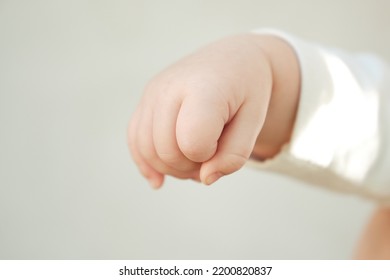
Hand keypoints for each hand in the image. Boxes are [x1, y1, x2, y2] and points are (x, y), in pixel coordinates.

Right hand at [128, 34, 299, 187]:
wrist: (233, 59)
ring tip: (195, 161)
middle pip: (166, 151)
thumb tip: (205, 178)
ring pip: (147, 149)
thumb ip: (235, 155)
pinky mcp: (146, 99)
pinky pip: (135, 139)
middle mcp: (170, 87)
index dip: (209, 156)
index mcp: (203, 88)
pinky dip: (146, 163)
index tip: (225, 141)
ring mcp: (153, 92)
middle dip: (190, 167)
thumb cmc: (247, 90)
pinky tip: (158, 180)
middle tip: (212, 158)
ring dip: (171, 168)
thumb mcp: (255, 121)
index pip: (192, 143)